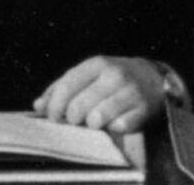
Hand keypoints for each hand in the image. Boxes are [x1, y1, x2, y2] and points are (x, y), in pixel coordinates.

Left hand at [33, 56, 164, 132]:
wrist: (155, 78)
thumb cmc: (114, 78)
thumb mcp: (89, 75)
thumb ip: (62, 88)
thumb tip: (38, 106)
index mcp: (96, 64)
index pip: (68, 85)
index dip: (56, 104)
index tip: (52, 116)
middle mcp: (114, 75)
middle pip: (80, 105)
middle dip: (72, 118)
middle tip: (75, 121)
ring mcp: (130, 92)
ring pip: (97, 118)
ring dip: (92, 124)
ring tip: (94, 121)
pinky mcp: (144, 109)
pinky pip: (119, 127)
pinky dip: (113, 128)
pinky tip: (115, 122)